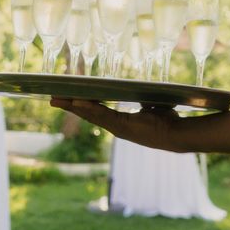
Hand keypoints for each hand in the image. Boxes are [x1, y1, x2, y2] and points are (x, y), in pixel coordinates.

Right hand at [50, 99, 182, 151]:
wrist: (177, 134)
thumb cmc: (168, 121)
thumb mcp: (150, 108)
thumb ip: (143, 102)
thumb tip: (142, 95)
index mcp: (120, 124)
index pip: (96, 114)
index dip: (81, 107)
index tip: (68, 99)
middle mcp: (115, 127)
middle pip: (87, 115)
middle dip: (69, 106)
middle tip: (52, 100)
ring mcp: (117, 128)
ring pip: (90, 115)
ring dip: (73, 106)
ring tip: (57, 100)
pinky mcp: (122, 126)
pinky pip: (101, 115)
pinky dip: (88, 108)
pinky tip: (77, 102)